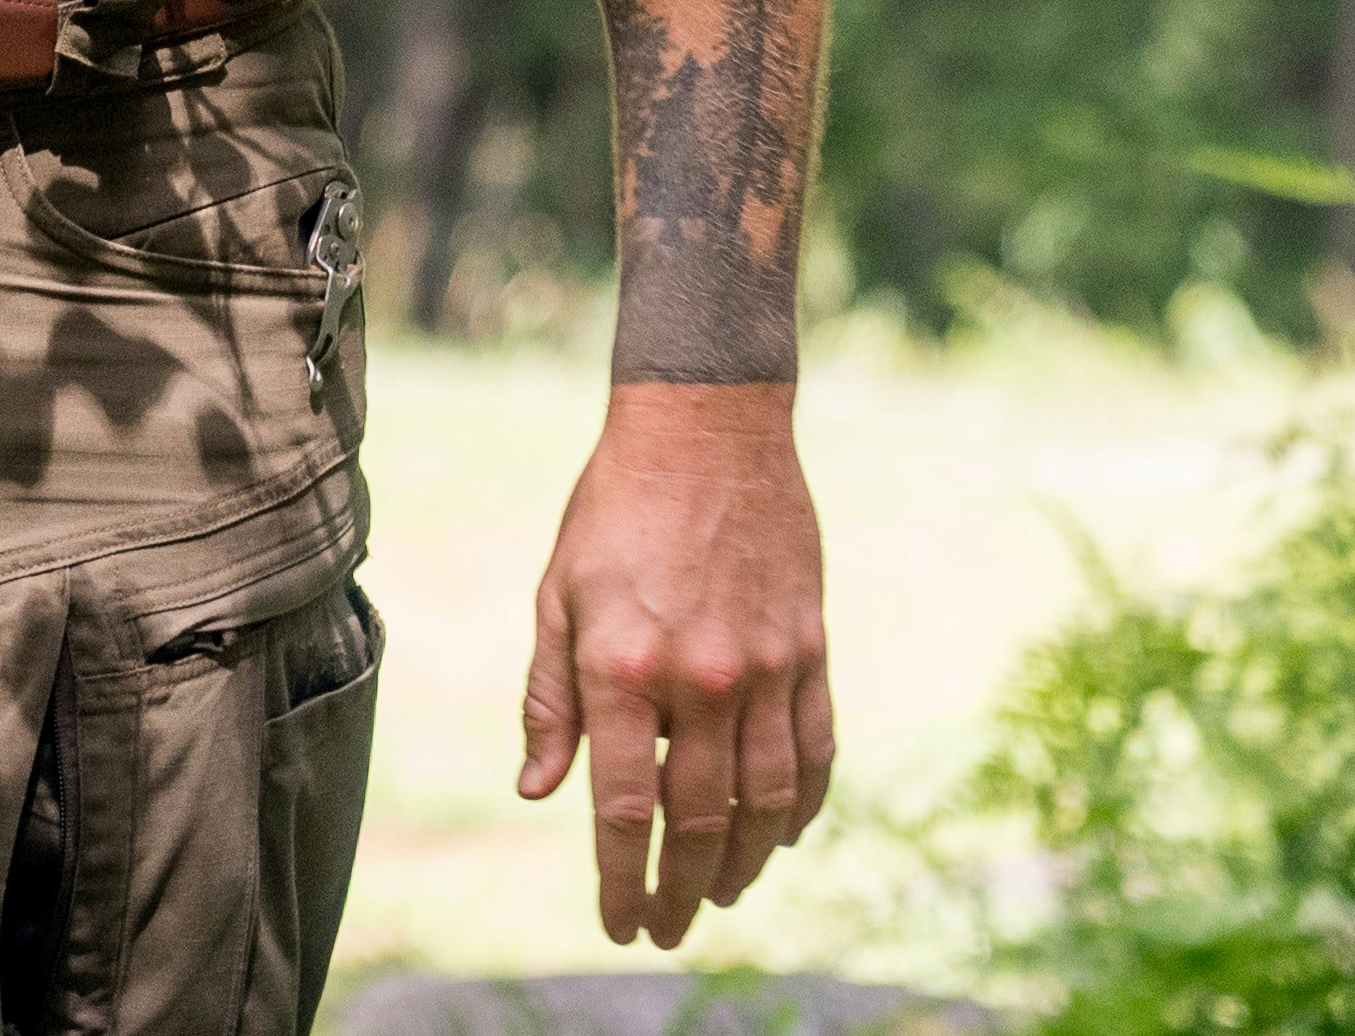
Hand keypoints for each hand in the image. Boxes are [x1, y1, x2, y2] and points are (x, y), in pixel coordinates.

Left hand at [519, 385, 835, 947]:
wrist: (706, 428)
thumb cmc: (614, 509)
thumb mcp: (558, 596)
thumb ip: (550, 698)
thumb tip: (538, 790)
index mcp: (622, 667)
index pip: (622, 807)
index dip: (621, 878)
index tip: (620, 924)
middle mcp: (699, 678)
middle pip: (699, 820)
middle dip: (682, 889)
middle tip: (670, 926)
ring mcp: (765, 668)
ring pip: (767, 802)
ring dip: (744, 862)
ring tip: (721, 892)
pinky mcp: (810, 651)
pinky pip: (817, 752)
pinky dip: (803, 806)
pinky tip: (781, 834)